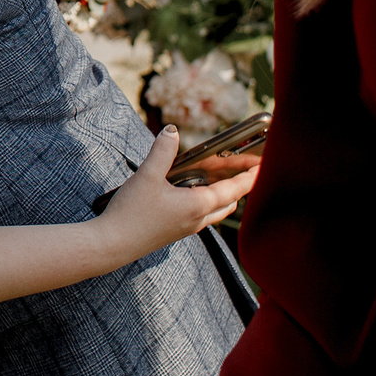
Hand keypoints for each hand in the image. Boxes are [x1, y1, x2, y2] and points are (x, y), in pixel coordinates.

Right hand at [96, 126, 258, 259]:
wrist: (112, 245)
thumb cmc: (131, 213)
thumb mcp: (146, 176)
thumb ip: (162, 151)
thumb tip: (172, 131)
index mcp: (197, 205)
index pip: (234, 189)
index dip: (250, 176)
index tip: (263, 166)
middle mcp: (197, 219)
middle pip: (229, 201)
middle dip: (239, 185)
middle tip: (242, 166)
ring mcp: (187, 227)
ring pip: (215, 210)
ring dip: (221, 194)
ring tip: (217, 175)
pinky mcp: (175, 231)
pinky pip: (200, 215)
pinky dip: (205, 201)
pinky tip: (187, 190)